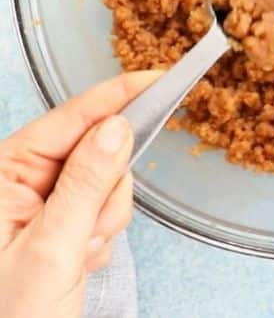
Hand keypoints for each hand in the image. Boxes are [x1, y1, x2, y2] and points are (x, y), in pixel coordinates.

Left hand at [0, 72, 158, 317]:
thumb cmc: (12, 311)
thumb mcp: (53, 246)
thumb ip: (87, 183)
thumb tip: (119, 127)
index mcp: (3, 171)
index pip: (70, 118)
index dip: (117, 97)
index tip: (158, 77)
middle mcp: (17, 178)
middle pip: (96, 149)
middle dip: (106, 190)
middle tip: (90, 231)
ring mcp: (39, 199)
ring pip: (107, 180)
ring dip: (104, 219)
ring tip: (80, 253)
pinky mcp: (57, 218)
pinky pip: (105, 205)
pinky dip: (102, 233)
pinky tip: (78, 258)